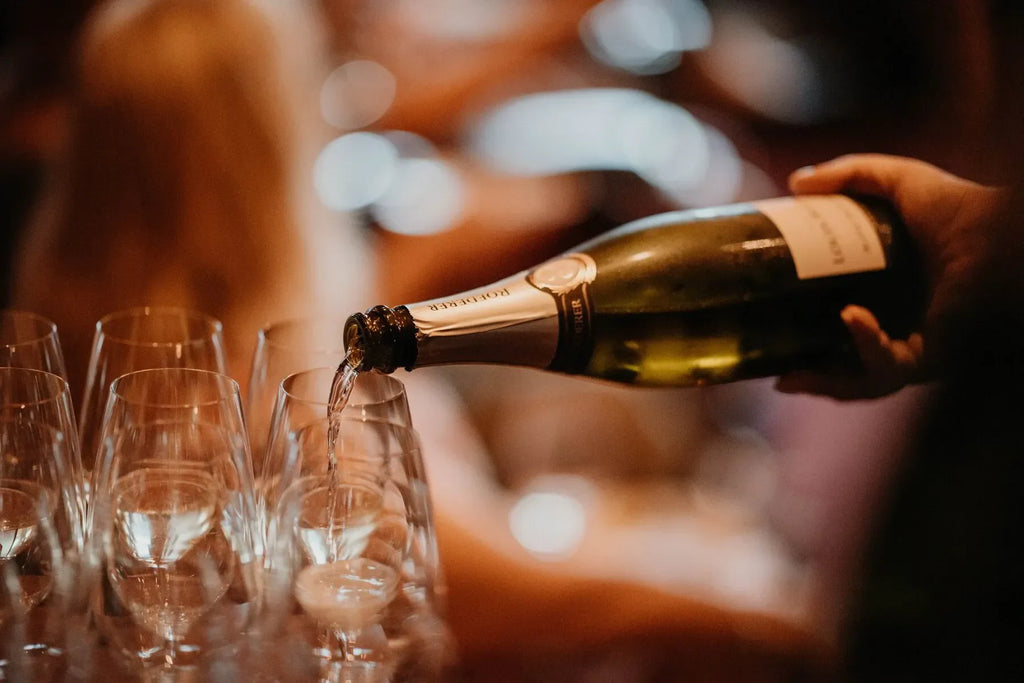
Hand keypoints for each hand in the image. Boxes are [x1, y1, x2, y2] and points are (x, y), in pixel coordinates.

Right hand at [775, 154, 1006, 398]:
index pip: (842, 330)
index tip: (772, 330)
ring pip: (864, 384)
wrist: (999, 230)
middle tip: (778, 376)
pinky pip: (890, 368)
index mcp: (892, 300)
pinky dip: (866, 345)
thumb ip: (849, 173)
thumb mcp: (897, 180)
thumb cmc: (961, 207)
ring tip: (791, 374)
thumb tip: (794, 183)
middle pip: (848, 368)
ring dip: (826, 384)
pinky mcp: (933, 359)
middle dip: (812, 379)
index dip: (807, 337)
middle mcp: (905, 330)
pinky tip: (851, 316)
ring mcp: (919, 349)